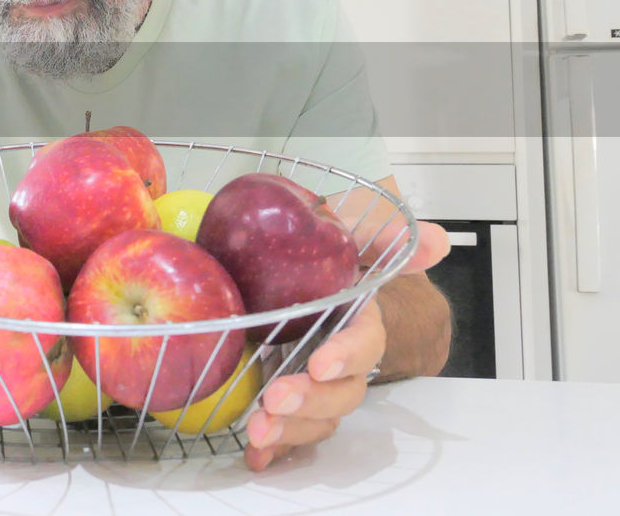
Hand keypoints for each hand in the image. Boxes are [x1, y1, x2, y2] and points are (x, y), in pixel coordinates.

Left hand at [243, 172, 449, 471]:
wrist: (306, 279)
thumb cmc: (330, 260)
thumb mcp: (349, 234)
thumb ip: (383, 235)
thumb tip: (434, 240)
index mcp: (359, 321)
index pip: (365, 342)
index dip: (347, 355)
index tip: (321, 364)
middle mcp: (343, 361)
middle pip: (343, 393)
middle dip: (312, 400)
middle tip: (277, 398)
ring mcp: (318, 385)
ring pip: (320, 419)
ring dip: (292, 429)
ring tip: (259, 429)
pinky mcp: (291, 401)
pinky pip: (290, 433)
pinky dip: (275, 450)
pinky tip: (257, 458)